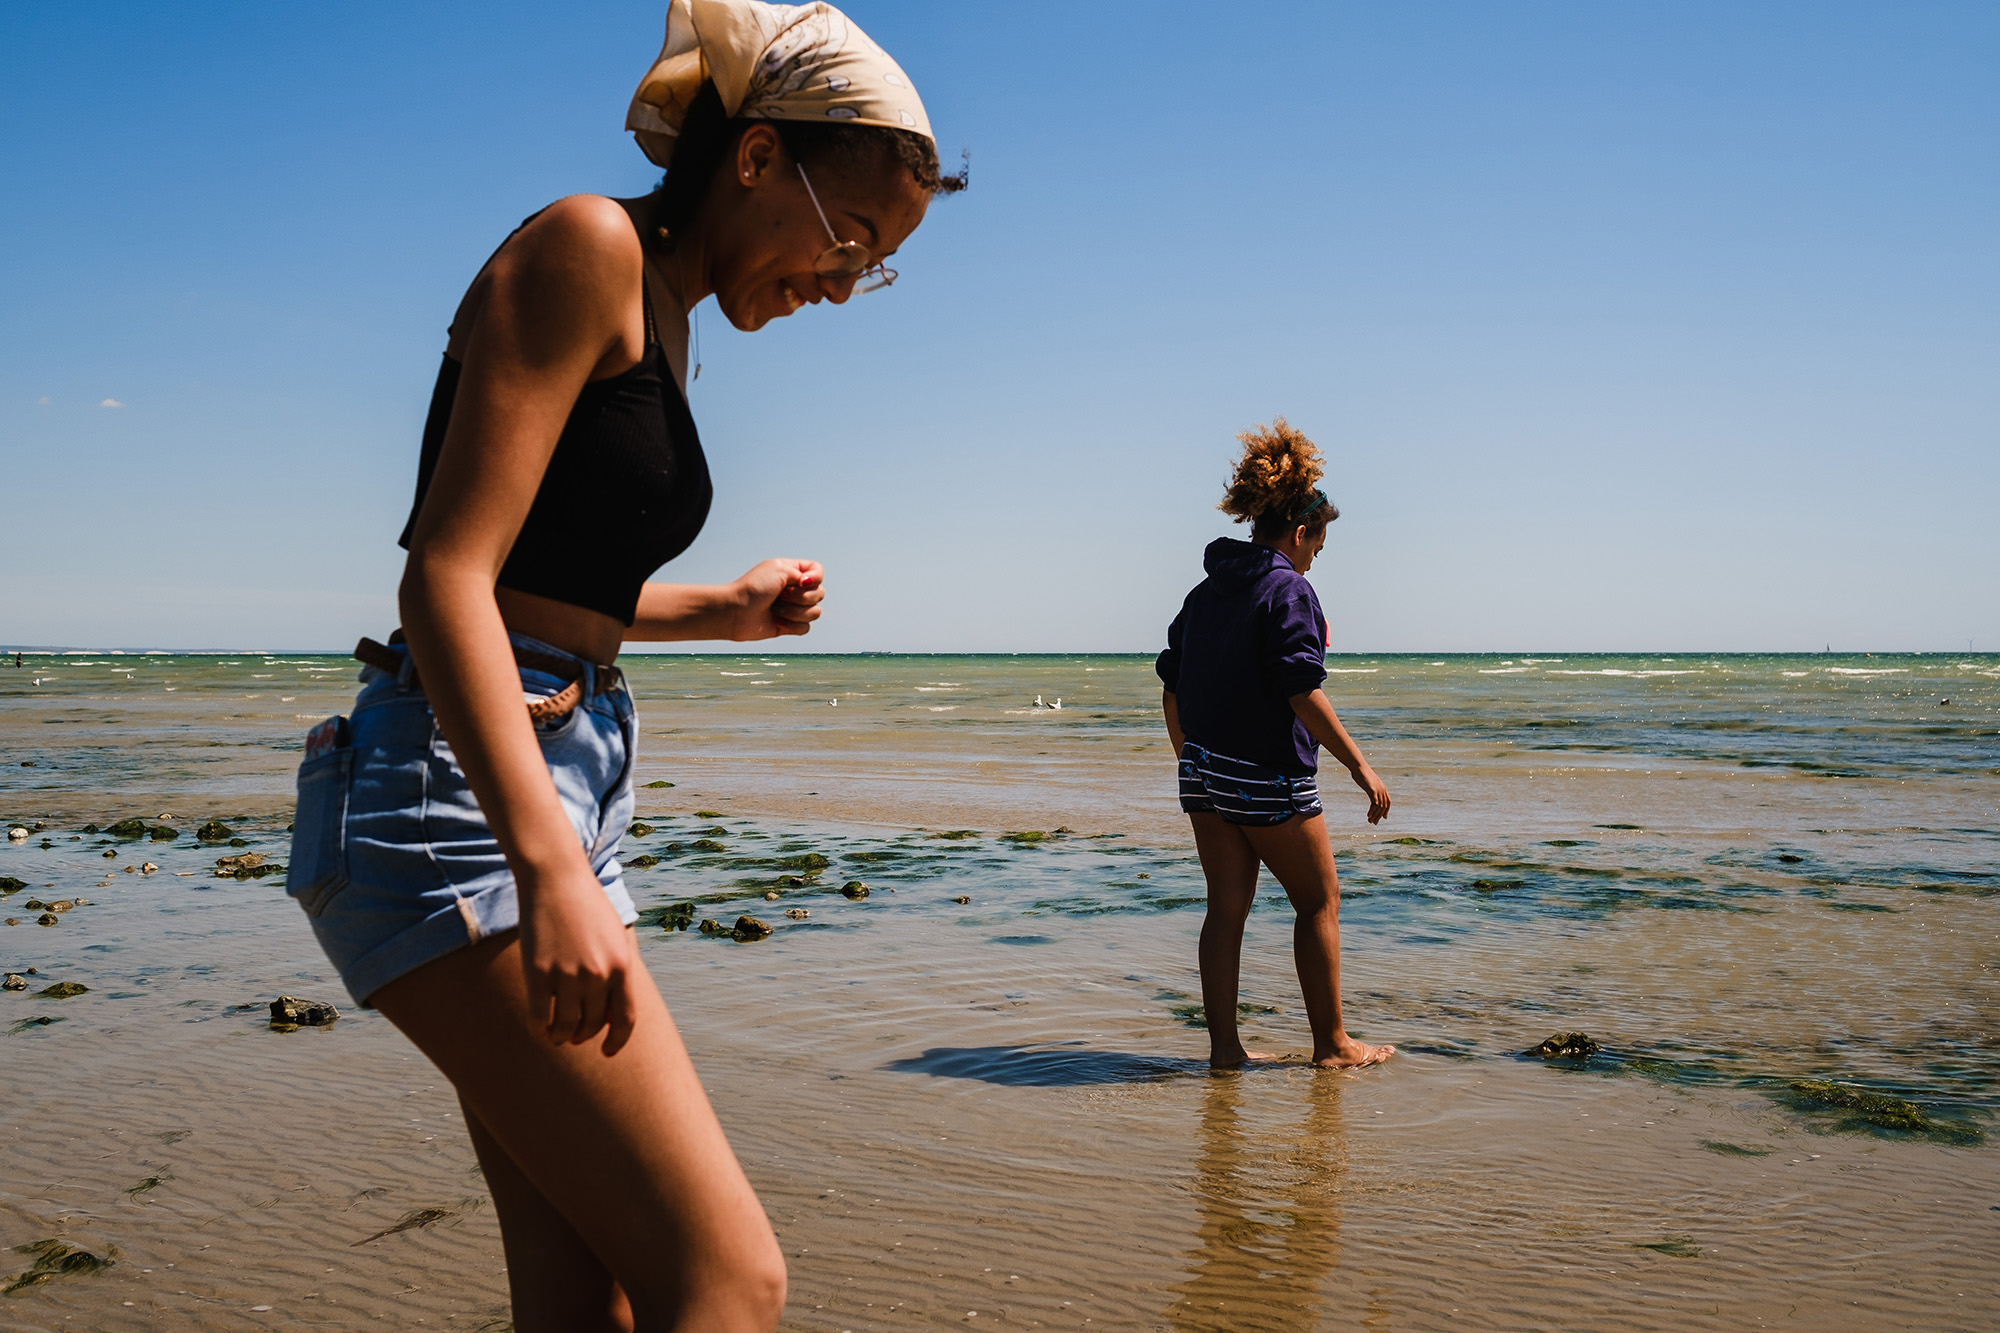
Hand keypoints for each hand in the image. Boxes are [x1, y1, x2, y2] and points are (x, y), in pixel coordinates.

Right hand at [519, 871, 638, 1053]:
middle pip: (592, 1025)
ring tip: (556, 1035)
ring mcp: (567, 974)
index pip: (625, 1019)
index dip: (617, 1041)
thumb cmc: (587, 907)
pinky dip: (539, 1029)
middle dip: (583, 1036)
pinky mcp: (538, 973)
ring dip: (561, 1037)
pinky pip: (539, 1017)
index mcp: (622, 966)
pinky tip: (538, 1028)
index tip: (607, 1051)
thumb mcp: (615, 937)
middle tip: (574, 1036)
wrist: (556, 878)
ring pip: (565, 1027)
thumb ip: (617, 971)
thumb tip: (612, 1012)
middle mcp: (598, 974)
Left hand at [726, 558, 823, 640]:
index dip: (815, 578)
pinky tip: (776, 620)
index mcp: (793, 572)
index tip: (800, 581)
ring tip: (775, 609)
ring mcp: (793, 608)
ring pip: (815, 612)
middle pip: (820, 594)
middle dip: (800, 597)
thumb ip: (804, 573)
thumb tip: (812, 586)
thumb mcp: (779, 569)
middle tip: (780, 595)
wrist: (736, 611)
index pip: (818, 572)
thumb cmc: (754, 588)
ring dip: (794, 611)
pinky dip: (791, 625)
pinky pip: (805, 628)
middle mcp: (795, 589)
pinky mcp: (790, 625)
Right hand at [1351, 763, 1390, 824]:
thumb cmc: (1361, 773)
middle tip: (1374, 822)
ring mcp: (1378, 790)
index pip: (1388, 802)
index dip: (1386, 811)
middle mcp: (1382, 790)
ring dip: (1375, 815)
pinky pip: (1374, 803)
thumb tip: (1370, 790)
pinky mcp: (1373, 790)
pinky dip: (1372, 810)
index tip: (1383, 818)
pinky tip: (1368, 815)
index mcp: (1382, 788)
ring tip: (1370, 820)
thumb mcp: (1368, 782)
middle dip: (1379, 816)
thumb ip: (1370, 788)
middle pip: (1384, 806)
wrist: (1359, 766)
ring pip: (1380, 806)